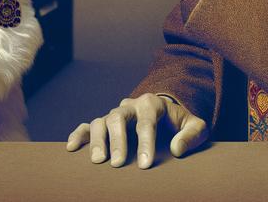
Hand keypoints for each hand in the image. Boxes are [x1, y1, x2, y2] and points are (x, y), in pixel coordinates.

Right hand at [66, 94, 208, 168]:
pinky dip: (78, 135)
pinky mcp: (105, 123)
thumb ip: (192, 135)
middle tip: (117, 164)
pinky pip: (87, 126)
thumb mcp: (196, 126)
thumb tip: (176, 149)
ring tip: (97, 161)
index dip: (145, 142)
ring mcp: (115, 114)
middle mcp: (130, 106)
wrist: (167, 115)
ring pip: (100, 121)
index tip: (145, 163)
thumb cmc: (181, 124)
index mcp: (152, 103)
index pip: (146, 121)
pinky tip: (71, 148)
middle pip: (118, 118)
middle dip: (117, 141)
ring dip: (96, 140)